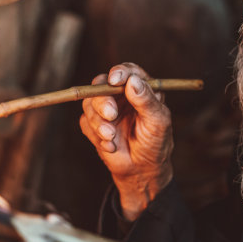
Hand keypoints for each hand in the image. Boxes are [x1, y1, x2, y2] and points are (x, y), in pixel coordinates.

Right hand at [80, 63, 173, 220]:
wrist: (142, 170)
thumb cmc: (155, 142)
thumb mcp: (158, 121)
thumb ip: (146, 101)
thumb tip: (133, 81)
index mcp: (139, 88)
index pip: (128, 71)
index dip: (120, 72)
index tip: (115, 79)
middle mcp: (120, 95)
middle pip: (101, 84)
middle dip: (102, 99)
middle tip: (111, 114)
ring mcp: (105, 109)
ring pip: (89, 103)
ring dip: (98, 122)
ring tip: (112, 138)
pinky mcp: (93, 125)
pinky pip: (85, 123)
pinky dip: (96, 135)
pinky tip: (111, 146)